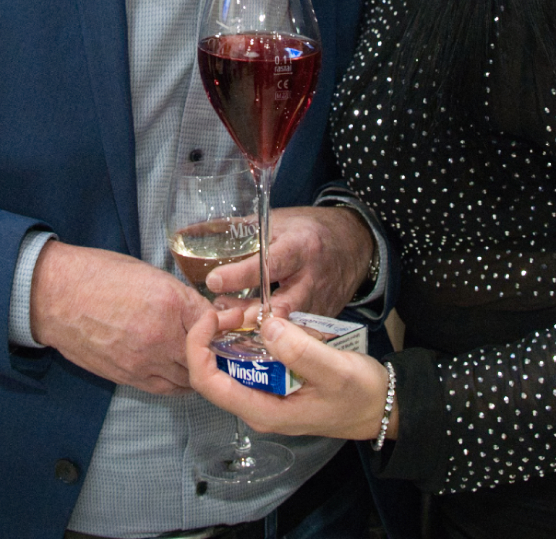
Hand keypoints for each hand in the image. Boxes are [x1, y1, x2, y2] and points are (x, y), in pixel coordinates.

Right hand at [29, 240, 208, 394]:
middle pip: (207, 355)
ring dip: (200, 370)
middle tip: (218, 344)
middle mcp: (161, 336)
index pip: (214, 321)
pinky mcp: (128, 377)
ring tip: (201, 360)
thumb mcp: (148, 273)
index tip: (224, 322)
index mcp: (169, 302)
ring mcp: (144, 361)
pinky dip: (179, 383)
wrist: (56, 296)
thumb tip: (204, 312)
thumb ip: (179, 296)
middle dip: (216, 350)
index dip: (222, 322)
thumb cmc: (97, 276)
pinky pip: (166, 388)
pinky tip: (180, 372)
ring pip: (190, 378)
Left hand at [185, 305, 392, 440]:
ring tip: (249, 312)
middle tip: (236, 309)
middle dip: (215, 337)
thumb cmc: (361, 394)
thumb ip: (300, 351)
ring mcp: (265, 399)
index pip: (208, 383)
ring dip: (232, 337)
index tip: (212, 317)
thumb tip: (266, 327)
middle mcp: (257, 408)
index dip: (198, 347)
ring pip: (230, 366)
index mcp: (264, 411)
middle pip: (213, 373)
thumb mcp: (335, 370)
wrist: (383, 406)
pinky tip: (263, 324)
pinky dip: (249, 341)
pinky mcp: (275, 388)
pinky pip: (249, 363)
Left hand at [208, 206, 373, 319]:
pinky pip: (297, 332)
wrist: (355, 242)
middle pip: (280, 305)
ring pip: (287, 324)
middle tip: (220, 313)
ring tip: (229, 323)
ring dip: (257, 328)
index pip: (270, 264)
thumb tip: (200, 232)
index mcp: (301, 247)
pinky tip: (252, 335)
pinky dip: (275, 335)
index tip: (214, 281)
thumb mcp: (280, 220)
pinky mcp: (323, 318)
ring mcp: (320, 302)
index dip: (241, 274)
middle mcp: (312, 278)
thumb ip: (245, 231)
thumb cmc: (311, 229)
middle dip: (248, 314)